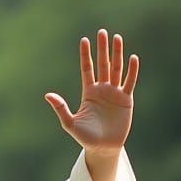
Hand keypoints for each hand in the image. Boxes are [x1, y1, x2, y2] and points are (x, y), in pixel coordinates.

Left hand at [44, 29, 137, 154]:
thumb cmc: (86, 138)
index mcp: (89, 92)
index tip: (84, 40)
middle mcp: (102, 89)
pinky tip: (133, 58)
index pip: (87, 69)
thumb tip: (47, 95)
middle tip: (102, 32)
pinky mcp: (126, 100)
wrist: (103, 148)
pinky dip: (132, 71)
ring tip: (117, 38)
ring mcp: (115, 93)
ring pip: (117, 69)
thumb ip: (60, 108)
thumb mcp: (70, 123)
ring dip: (117, 54)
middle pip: (103, 64)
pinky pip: (129, 82)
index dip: (86, 55)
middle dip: (102, 48)